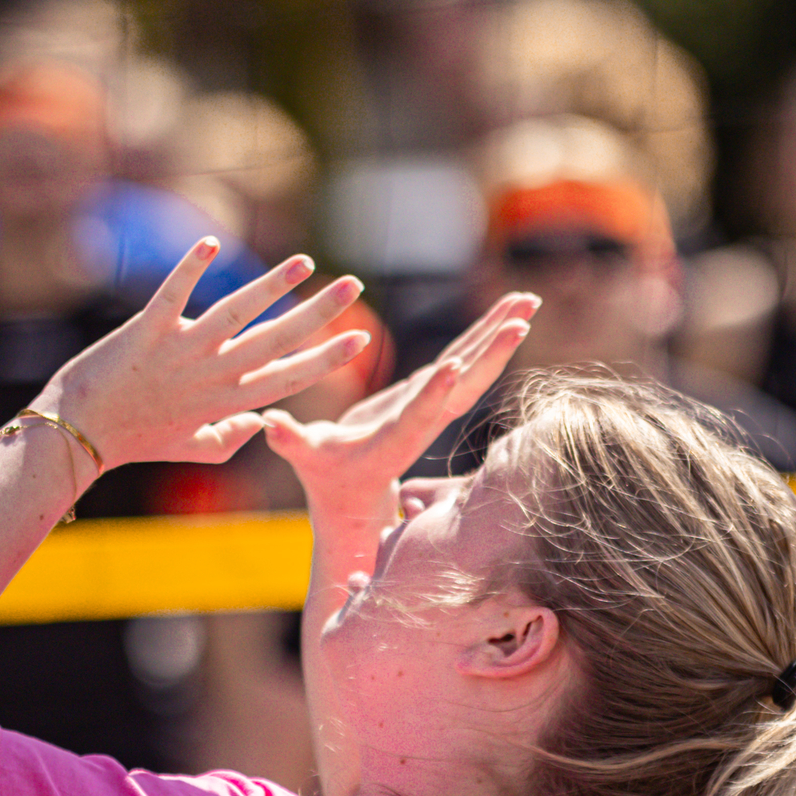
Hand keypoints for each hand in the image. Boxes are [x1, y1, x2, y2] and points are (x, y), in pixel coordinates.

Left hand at [57, 246, 374, 469]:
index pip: (288, 377)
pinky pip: (174, 295)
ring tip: (304, 262)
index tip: (361, 339)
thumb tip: (258, 423)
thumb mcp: (190, 449)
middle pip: (275, 341)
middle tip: (352, 285)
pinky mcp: (146, 331)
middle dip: (318, 313)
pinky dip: (191, 269)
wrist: (79, 432)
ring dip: (272, 286)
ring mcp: (180, 352)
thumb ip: (229, 440)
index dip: (326, 358)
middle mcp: (211, 376)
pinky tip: (212, 243)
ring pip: (236, 314)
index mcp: (225, 402)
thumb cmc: (135, 439)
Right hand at [259, 292, 537, 524]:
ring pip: (471, 366)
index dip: (434, 394)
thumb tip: (268, 423)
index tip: (453, 369)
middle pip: (462, 385)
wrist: (355, 493)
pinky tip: (508, 313)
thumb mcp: (305, 457)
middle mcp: (424, 420)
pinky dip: (486, 334)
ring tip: (528, 301)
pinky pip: (465, 358)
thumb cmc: (326, 476)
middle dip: (491, 352)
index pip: (417, 415)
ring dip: (499, 333)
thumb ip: (291, 441)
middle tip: (521, 319)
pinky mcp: (431, 390)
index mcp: (396, 438)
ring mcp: (432, 403)